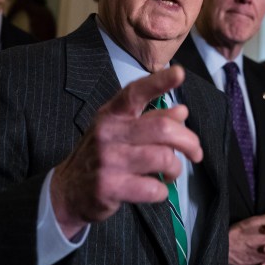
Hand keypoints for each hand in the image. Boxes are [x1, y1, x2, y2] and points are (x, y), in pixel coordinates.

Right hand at [50, 65, 202, 237]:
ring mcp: (108, 160)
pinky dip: (162, 190)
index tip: (179, 73)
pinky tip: (156, 188)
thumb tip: (181, 111)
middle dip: (188, 141)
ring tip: (170, 173)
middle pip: (162, 128)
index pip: (135, 92)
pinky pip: (153, 188)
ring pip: (163, 158)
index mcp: (111, 114)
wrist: (68, 191)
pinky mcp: (110, 187)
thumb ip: (150, 120)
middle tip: (196, 152)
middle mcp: (108, 133)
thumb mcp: (120, 132)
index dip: (159, 82)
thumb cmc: (101, 157)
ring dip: (175, 168)